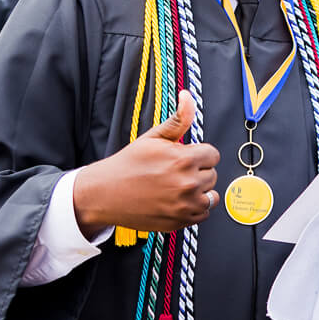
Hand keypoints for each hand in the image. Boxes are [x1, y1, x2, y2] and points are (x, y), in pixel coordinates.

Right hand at [72, 90, 219, 236]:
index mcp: (183, 160)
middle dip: (198, 171)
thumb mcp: (153, 138)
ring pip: (211, 196)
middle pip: (212, 175)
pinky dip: (194, 208)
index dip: (199, 153)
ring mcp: (185, 206)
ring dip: (200, 191)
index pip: (213, 155)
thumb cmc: (128, 165)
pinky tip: (177, 200)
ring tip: (179, 186)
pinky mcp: (180, 222)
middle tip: (177, 171)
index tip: (186, 156)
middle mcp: (187, 184)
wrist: (105, 194)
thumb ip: (178, 119)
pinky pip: (203, 214)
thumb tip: (188, 97)